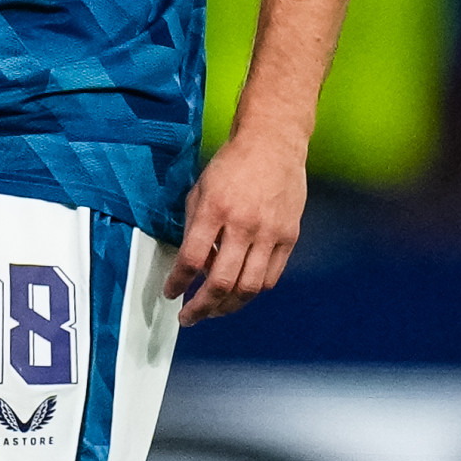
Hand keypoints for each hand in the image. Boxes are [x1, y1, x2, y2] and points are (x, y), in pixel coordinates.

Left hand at [166, 131, 306, 321]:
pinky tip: (239, 293)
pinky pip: (271, 277)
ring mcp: (270, 233)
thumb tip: (193, 266)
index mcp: (214, 210)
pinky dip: (253, 291)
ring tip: (214, 312)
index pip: (190, 259)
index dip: (177, 283)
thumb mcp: (200, 190)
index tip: (171, 294)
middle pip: (220, 282)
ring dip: (228, 307)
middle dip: (201, 308)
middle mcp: (243, 225)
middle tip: (189, 317)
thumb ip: (195, 229)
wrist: (273, 143)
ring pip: (249, 287)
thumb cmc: (232, 165)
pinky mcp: (289, 236)